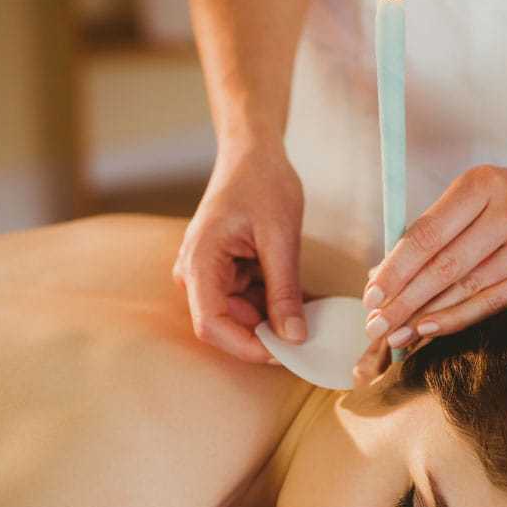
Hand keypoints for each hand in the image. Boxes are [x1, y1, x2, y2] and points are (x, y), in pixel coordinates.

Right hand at [173, 142, 305, 362]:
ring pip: (241, 315)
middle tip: (310, 333)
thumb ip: (284, 290)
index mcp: (200, 262)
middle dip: (268, 334)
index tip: (287, 352)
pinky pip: (248, 300)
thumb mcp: (280, 238)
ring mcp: (209, 273)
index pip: (211, 325)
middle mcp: (196, 273)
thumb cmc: (262, 183)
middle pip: (227, 325)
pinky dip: (274, 302)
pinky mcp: (225, 272)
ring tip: (309, 308)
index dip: (248, 347)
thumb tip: (294, 337)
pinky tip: (299, 295)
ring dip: (274, 318)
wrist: (253, 154)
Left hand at [354, 162, 506, 380]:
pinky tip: (429, 329)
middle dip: (404, 300)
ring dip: (425, 316)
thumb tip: (380, 275)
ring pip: (468, 288)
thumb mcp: (469, 196)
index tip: (371, 295)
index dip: (396, 268)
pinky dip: (457, 318)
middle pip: (445, 266)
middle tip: (375, 325)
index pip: (428, 234)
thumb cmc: (505, 197)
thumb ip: (428, 231)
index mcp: (481, 184)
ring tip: (395, 335)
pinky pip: (493, 302)